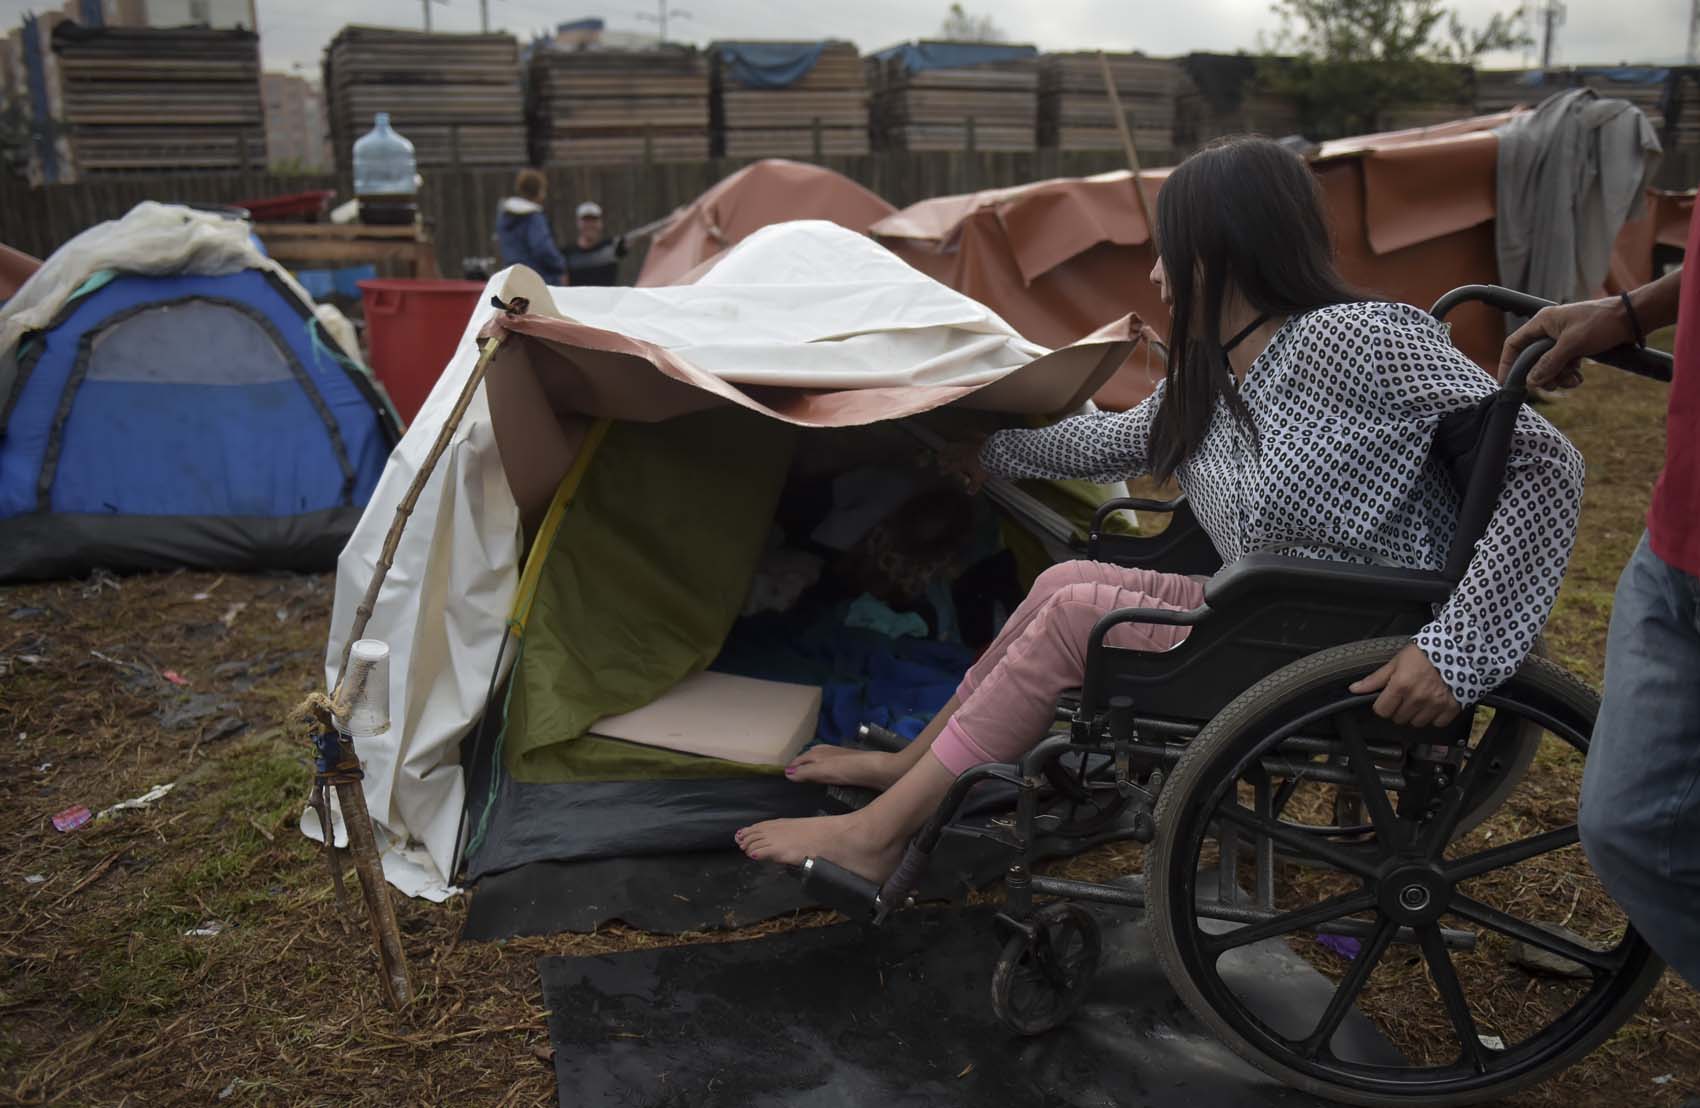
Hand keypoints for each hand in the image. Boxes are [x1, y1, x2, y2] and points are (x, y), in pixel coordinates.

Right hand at [938, 439, 988, 493]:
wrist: (994, 453)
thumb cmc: (985, 466)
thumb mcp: (979, 479)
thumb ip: (973, 485)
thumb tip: (969, 492)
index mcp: (962, 463)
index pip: (951, 468)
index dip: (945, 470)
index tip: (940, 472)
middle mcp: (963, 453)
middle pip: (950, 454)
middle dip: (943, 456)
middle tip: (938, 457)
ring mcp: (970, 445)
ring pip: (957, 445)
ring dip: (951, 446)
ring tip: (946, 446)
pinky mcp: (978, 439)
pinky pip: (972, 437)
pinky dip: (970, 436)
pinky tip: (969, 434)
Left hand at [1349, 644, 1460, 726]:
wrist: (1457, 649)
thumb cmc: (1425, 653)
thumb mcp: (1396, 661)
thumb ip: (1375, 678)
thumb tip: (1354, 689)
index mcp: (1401, 685)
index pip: (1382, 710)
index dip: (1382, 705)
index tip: (1387, 699)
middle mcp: (1418, 698)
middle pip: (1398, 718)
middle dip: (1398, 709)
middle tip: (1405, 696)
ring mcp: (1436, 704)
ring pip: (1417, 723)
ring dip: (1415, 714)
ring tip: (1420, 699)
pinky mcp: (1452, 708)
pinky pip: (1437, 723)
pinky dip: (1434, 717)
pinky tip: (1433, 704)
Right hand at [1497, 297, 1634, 389]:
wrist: (1632, 318)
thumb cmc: (1601, 323)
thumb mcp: (1572, 344)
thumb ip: (1549, 363)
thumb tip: (1531, 382)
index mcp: (1542, 322)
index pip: (1514, 344)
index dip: (1508, 363)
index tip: (1507, 382)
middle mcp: (1549, 331)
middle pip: (1532, 360)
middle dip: (1542, 375)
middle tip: (1551, 386)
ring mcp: (1562, 340)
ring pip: (1549, 366)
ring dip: (1558, 377)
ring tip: (1573, 380)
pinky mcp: (1575, 347)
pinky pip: (1563, 366)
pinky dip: (1569, 375)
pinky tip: (1579, 377)